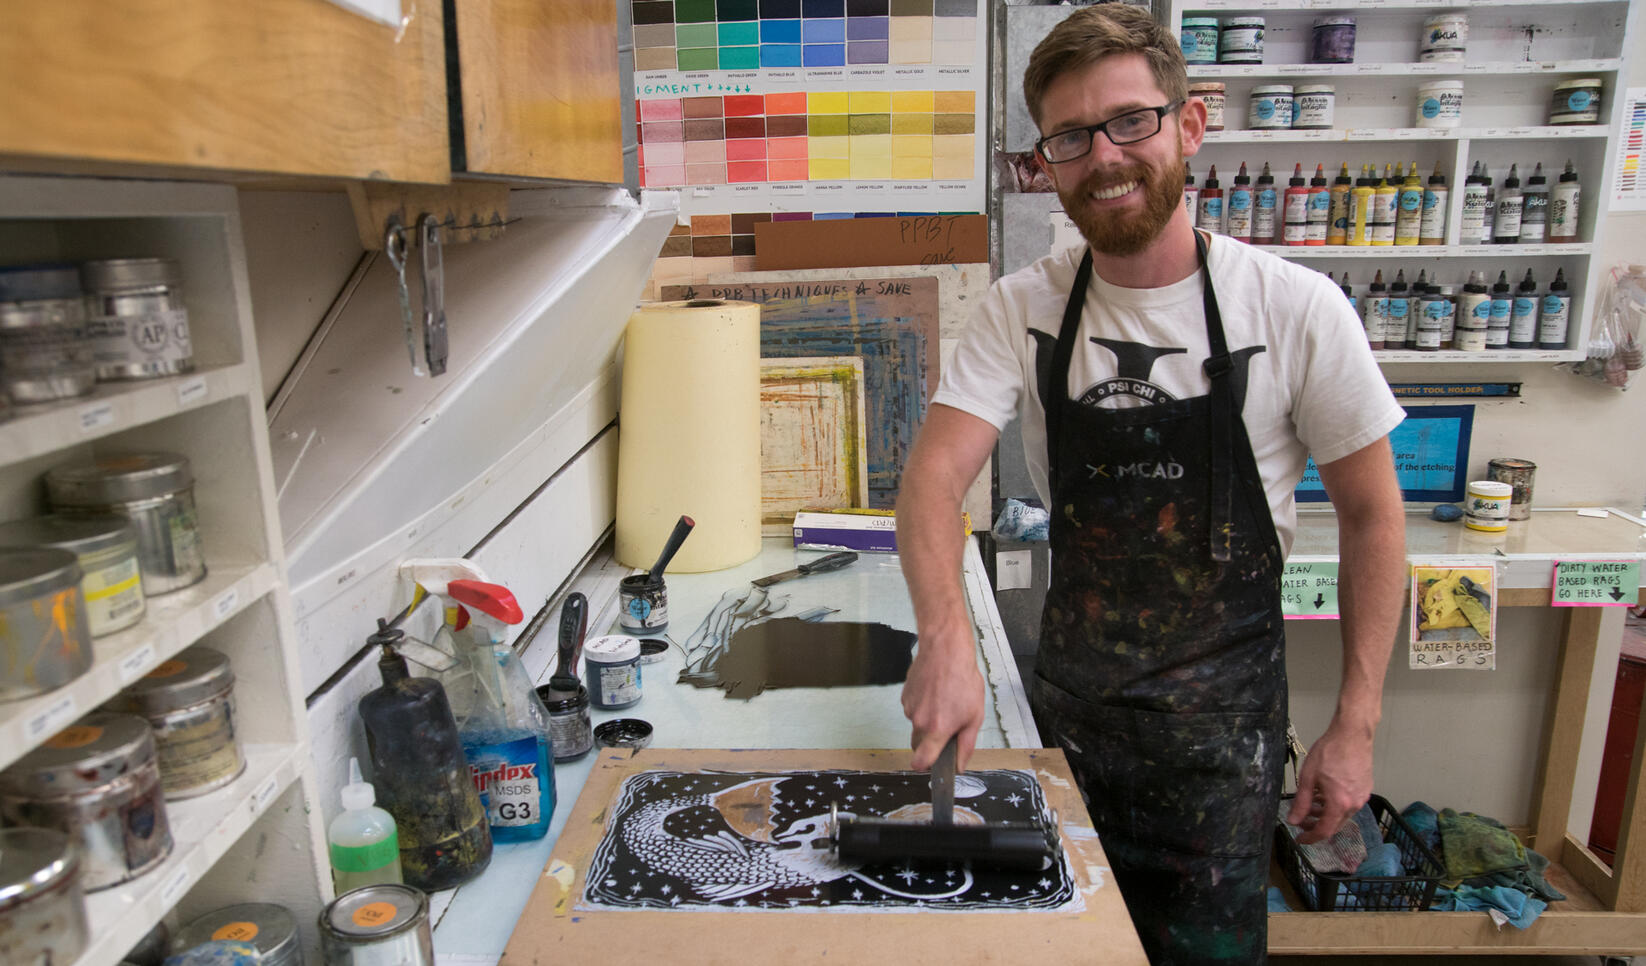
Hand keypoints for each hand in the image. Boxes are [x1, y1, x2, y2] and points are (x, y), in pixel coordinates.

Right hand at [901, 634, 984, 771]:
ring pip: (917, 725)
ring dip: (928, 721)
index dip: (925, 766)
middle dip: (930, 742)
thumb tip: (959, 766)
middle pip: (918, 744)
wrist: (945, 650)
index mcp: (937, 729)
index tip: (932, 765)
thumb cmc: (963, 680)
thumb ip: (966, 745)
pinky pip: (913, 709)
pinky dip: (923, 706)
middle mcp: (919, 721)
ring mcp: (909, 708)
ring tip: (944, 702)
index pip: (920, 761)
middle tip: (948, 725)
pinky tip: (935, 693)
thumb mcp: (974, 716)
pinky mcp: (905, 696)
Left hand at [1286, 719, 1374, 844]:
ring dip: (1325, 814)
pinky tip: (1323, 794)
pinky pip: (1349, 804)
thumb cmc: (1329, 752)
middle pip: (1334, 825)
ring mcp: (1362, 797)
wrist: (1352, 735)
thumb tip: (1293, 820)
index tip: (1299, 839)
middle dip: (1316, 825)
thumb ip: (1300, 802)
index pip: (1324, 831)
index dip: (1310, 838)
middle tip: (1301, 821)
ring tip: (1309, 804)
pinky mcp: (1365, 789)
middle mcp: (1354, 804)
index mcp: (1339, 804)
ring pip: (1342, 814)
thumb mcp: (1308, 778)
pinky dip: (1335, 805)